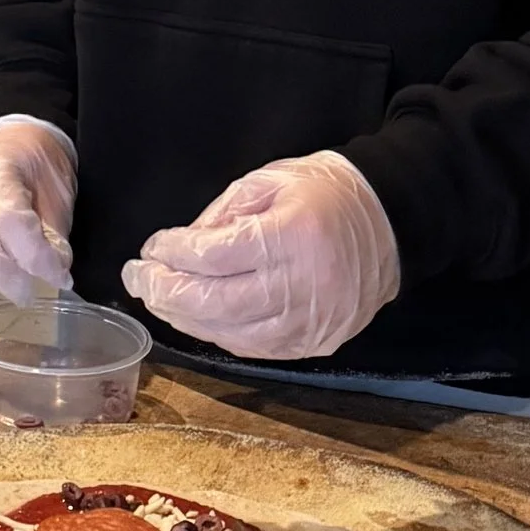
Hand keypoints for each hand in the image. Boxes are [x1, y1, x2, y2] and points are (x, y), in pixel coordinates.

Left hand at [121, 150, 399, 360]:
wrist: (392, 222)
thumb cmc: (326, 194)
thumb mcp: (269, 181)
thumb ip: (221, 214)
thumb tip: (178, 248)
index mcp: (292, 236)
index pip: (214, 257)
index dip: (173, 255)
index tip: (152, 248)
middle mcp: (303, 285)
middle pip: (214, 303)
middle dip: (166, 292)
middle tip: (138, 279)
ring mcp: (311, 322)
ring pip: (230, 334)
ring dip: (185, 319)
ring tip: (159, 299)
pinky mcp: (315, 343)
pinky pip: (254, 348)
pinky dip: (218, 335)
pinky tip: (197, 317)